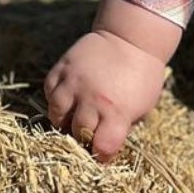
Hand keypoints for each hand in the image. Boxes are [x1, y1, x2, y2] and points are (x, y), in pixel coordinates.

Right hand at [44, 29, 167, 162]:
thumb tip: (105, 145)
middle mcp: (92, 100)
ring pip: (57, 117)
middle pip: (77, 134)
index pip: (102, 148)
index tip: (102, 153)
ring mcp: (73, 84)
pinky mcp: (60, 70)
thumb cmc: (142, 74)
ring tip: (76, 117)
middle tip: (90, 133)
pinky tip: (69, 98)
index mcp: (117, 112)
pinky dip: (57, 100)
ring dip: (65, 121)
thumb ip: (123, 127)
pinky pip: (50, 94)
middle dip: (83, 138)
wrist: (131, 37)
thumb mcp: (143, 105)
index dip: (102, 155)